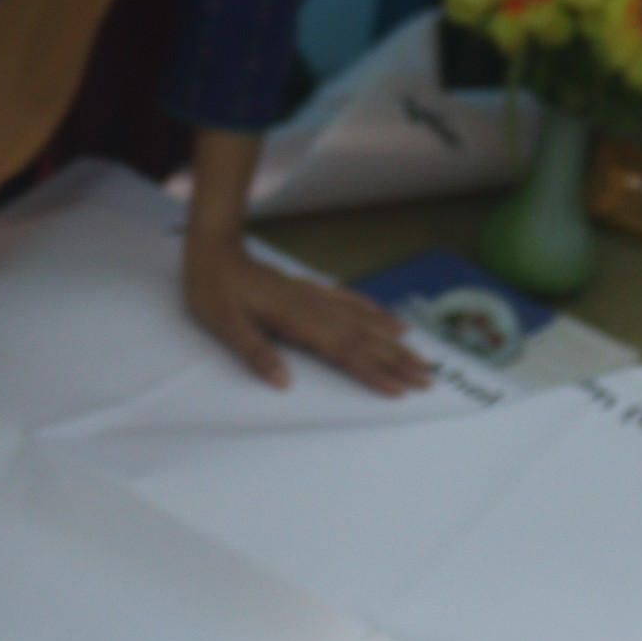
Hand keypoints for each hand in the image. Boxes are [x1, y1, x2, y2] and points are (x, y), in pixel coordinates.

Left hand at [183, 235, 431, 395]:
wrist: (214, 252)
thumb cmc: (214, 291)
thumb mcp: (225, 326)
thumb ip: (256, 353)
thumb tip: (284, 383)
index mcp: (295, 320)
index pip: (342, 351)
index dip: (372, 371)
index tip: (399, 388)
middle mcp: (313, 308)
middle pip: (363, 339)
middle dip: (396, 361)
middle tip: (427, 379)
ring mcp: (315, 297)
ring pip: (363, 322)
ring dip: (392, 342)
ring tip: (420, 357)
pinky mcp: (311, 290)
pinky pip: (351, 302)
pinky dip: (374, 312)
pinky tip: (391, 323)